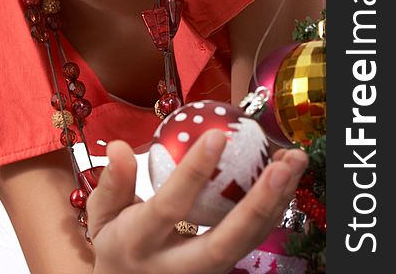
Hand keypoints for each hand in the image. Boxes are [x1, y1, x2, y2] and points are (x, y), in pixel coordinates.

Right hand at [87, 130, 307, 273]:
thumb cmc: (116, 245)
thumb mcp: (102, 215)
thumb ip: (112, 183)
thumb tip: (121, 146)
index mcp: (140, 243)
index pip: (169, 207)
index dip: (192, 172)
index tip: (217, 136)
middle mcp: (177, 267)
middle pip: (224, 243)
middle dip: (257, 204)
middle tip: (282, 165)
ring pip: (248, 245)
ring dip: (276, 204)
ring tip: (294, 163)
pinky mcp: (223, 272)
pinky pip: (253, 243)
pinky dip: (272, 210)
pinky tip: (283, 178)